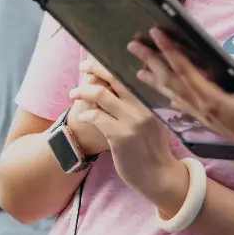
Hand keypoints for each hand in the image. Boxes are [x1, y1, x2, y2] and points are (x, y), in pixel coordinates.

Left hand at [69, 56, 188, 214]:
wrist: (160, 176)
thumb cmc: (153, 147)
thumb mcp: (154, 119)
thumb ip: (140, 101)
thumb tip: (116, 82)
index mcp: (154, 99)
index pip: (131, 71)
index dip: (112, 62)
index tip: (98, 59)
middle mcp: (145, 106)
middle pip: (116, 76)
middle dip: (95, 67)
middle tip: (83, 67)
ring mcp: (133, 121)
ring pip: (101, 94)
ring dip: (83, 91)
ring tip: (73, 93)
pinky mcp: (121, 136)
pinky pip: (96, 116)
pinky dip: (86, 113)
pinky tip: (82, 116)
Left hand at [130, 30, 233, 176]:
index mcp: (210, 99)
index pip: (183, 70)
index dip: (169, 49)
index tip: (154, 33)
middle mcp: (202, 107)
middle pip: (170, 81)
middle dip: (151, 61)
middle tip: (133, 46)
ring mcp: (206, 116)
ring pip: (174, 94)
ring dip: (155, 80)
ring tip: (139, 71)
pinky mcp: (212, 121)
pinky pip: (184, 105)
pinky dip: (172, 96)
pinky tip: (168, 96)